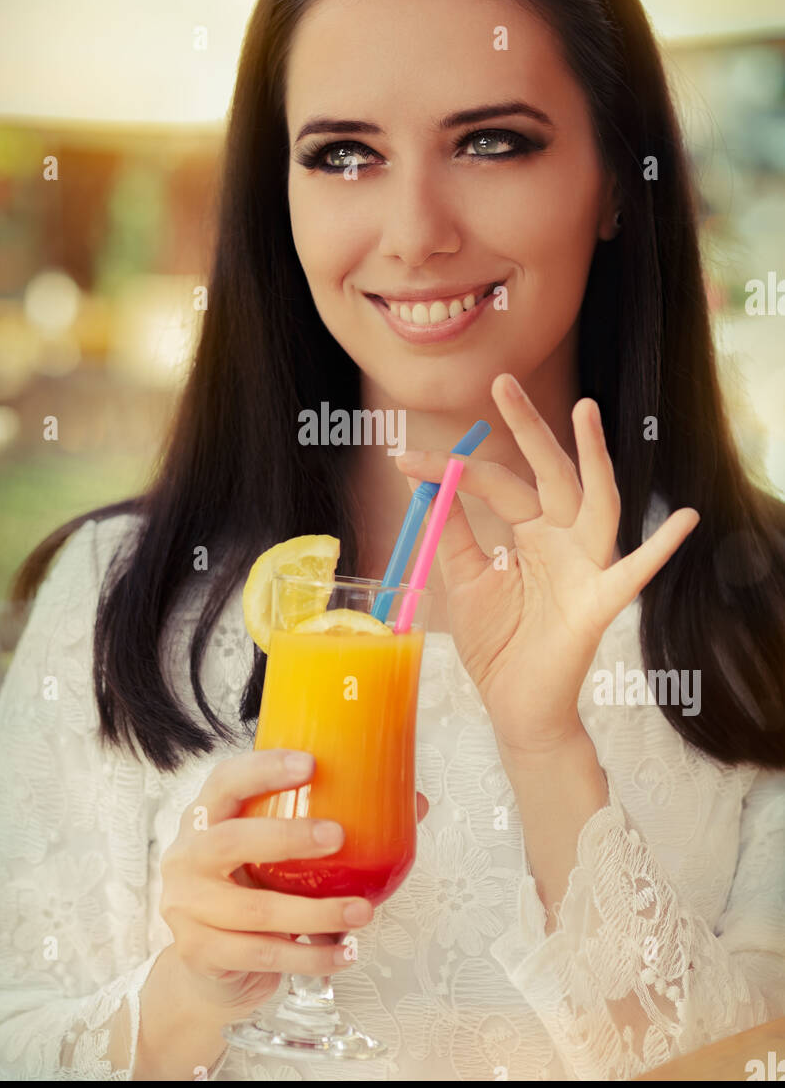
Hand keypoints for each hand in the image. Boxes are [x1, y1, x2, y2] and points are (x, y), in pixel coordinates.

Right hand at [160, 748, 427, 1019]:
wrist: (207, 973)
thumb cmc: (251, 897)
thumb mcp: (272, 859)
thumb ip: (325, 832)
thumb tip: (413, 803)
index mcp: (203, 820)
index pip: (224, 782)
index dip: (262, 769)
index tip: (310, 763)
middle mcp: (186, 858)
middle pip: (229, 840)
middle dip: (286, 837)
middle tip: (339, 836)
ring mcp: (187, 908)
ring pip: (257, 910)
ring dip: (317, 912)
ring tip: (362, 912)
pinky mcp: (199, 952)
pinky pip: (263, 954)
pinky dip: (310, 957)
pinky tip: (344, 954)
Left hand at [396, 374, 699, 756]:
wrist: (514, 707)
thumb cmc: (497, 645)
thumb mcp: (465, 582)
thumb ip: (454, 535)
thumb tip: (426, 484)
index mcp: (529, 533)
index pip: (494, 483)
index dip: (450, 469)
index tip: (403, 457)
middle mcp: (562, 540)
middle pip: (549, 473)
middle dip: (528, 427)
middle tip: (501, 381)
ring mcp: (584, 567)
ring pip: (595, 501)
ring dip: (593, 456)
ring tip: (585, 410)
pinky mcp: (599, 603)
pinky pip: (634, 573)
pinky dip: (660, 548)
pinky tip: (684, 519)